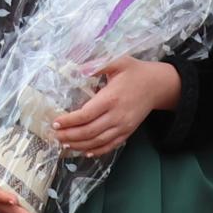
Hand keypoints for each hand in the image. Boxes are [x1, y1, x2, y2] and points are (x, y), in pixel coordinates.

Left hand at [51, 57, 179, 157]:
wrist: (158, 85)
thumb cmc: (135, 72)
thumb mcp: (119, 61)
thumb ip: (98, 64)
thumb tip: (77, 69)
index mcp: (111, 98)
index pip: (86, 114)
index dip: (69, 121)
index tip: (55, 122)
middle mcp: (117, 115)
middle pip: (89, 132)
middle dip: (69, 136)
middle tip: (54, 135)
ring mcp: (123, 126)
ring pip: (98, 141)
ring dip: (79, 145)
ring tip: (64, 143)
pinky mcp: (128, 131)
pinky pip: (111, 145)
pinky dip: (97, 151)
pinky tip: (85, 151)